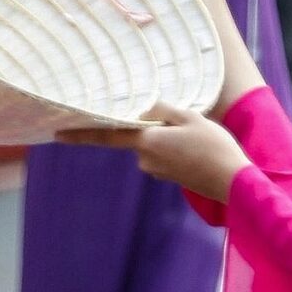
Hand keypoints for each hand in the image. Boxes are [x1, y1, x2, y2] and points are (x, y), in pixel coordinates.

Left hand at [61, 103, 250, 200]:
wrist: (234, 182)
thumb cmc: (214, 146)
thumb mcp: (191, 117)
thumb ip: (163, 110)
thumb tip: (144, 109)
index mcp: (147, 142)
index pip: (107, 136)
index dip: (81, 134)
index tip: (57, 134)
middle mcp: (145, 159)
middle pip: (140, 135)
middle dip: (156, 127)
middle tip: (187, 126)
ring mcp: (156, 171)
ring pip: (155, 145)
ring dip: (170, 138)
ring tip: (199, 138)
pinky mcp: (169, 177)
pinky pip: (166, 155)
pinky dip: (178, 149)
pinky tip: (198, 148)